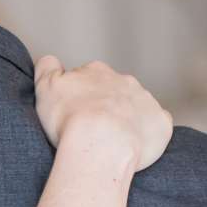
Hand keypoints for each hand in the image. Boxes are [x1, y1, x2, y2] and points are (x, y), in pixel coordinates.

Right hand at [33, 56, 173, 176]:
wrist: (101, 143)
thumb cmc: (70, 119)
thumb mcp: (45, 87)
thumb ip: (47, 68)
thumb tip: (50, 61)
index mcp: (96, 72)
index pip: (88, 77)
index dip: (80, 95)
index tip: (74, 111)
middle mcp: (124, 81)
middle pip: (115, 90)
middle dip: (106, 105)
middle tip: (92, 128)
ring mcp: (145, 100)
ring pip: (137, 106)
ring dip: (127, 118)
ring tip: (112, 141)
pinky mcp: (161, 122)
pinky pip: (156, 124)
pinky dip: (148, 132)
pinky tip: (135, 145)